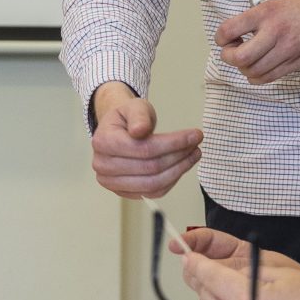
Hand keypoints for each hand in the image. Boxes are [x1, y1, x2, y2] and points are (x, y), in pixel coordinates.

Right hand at [86, 82, 201, 199]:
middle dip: (179, 156)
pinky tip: (181, 166)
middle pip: (150, 167)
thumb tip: (140, 130)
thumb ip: (139, 116)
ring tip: (193, 155)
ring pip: (153, 184)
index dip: (173, 143)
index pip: (144, 148)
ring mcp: (111, 182)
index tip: (195, 135)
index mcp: (103, 141)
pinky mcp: (123, 192)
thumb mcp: (134, 107)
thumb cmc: (128, 118)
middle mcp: (103, 165)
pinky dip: (171, 181)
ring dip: (179, 170)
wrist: (118, 131)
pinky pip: (153, 192)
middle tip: (196, 145)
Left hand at [215, 0, 299, 84]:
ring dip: (245, 70)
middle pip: (240, 57)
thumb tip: (238, 34)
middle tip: (232, 54)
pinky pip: (271, 76)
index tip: (224, 40)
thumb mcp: (282, 2)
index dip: (221, 39)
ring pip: (254, 71)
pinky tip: (260, 70)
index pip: (230, 30)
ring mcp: (288, 49)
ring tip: (248, 62)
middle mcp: (276, 30)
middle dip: (230, 59)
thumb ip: (260, 17)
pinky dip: (259, 77)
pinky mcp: (299, 62)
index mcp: (268, 11)